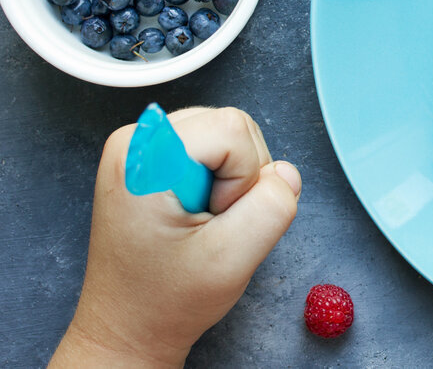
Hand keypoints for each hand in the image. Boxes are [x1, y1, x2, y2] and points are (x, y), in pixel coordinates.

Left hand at [51, 108, 300, 367]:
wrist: (128, 325)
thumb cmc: (164, 299)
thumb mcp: (231, 261)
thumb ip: (272, 209)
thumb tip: (286, 174)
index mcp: (144, 156)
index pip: (232, 129)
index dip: (243, 177)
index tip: (216, 217)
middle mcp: (138, 139)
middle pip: (234, 126)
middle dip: (242, 177)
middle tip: (211, 223)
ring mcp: (145, 146)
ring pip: (231, 135)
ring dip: (235, 180)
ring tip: (203, 222)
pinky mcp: (156, 157)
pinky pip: (217, 149)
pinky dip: (223, 181)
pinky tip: (198, 214)